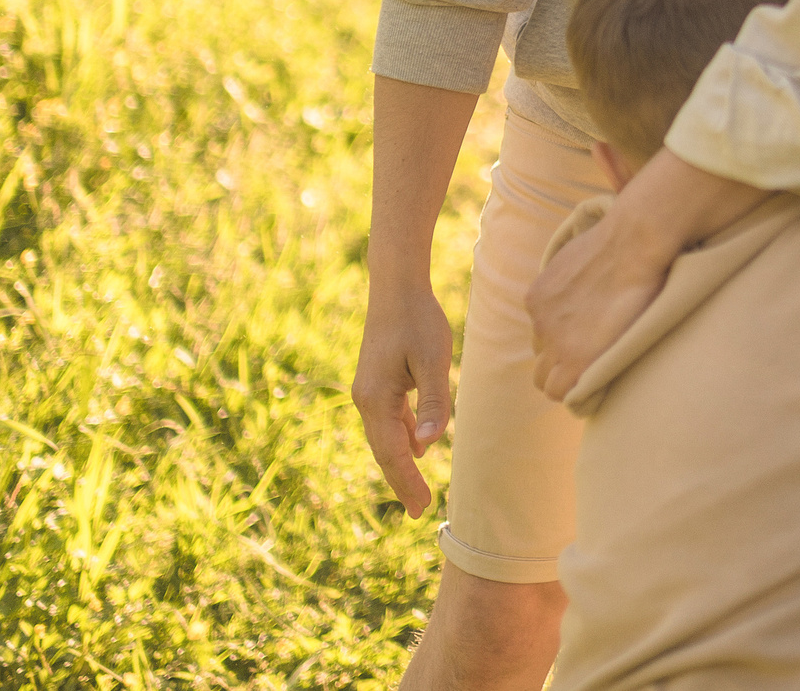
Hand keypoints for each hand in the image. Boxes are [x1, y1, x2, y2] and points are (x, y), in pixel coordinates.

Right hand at [352, 278, 454, 519]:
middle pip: (384, 450)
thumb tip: (427, 447)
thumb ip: (433, 403)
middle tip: (418, 511)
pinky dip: (400, 439)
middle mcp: (366, 400)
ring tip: (416, 489)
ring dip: (400, 463)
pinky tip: (415, 448)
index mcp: (376, 399)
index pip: (392, 452)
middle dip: (401, 481)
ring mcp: (369, 391)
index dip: (407, 481)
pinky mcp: (377, 383)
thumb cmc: (418, 320)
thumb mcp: (433, 361)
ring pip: (385, 437)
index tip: (421, 508)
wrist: (396, 287)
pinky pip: (388, 420)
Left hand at [526, 150, 769, 399]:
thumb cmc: (635, 221)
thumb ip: (604, 179)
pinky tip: (605, 384)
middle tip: (595, 361)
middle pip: (540, 359)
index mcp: (541, 290)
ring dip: (572, 382)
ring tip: (600, 377)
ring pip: (549, 381)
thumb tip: (599, 143)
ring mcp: (553, 339)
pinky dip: (584, 393)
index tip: (591, 337)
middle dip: (562, 364)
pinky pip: (568, 391)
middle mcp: (539, 317)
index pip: (542, 330)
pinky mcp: (575, 358)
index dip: (565, 338)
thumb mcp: (609, 205)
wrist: (640, 238)